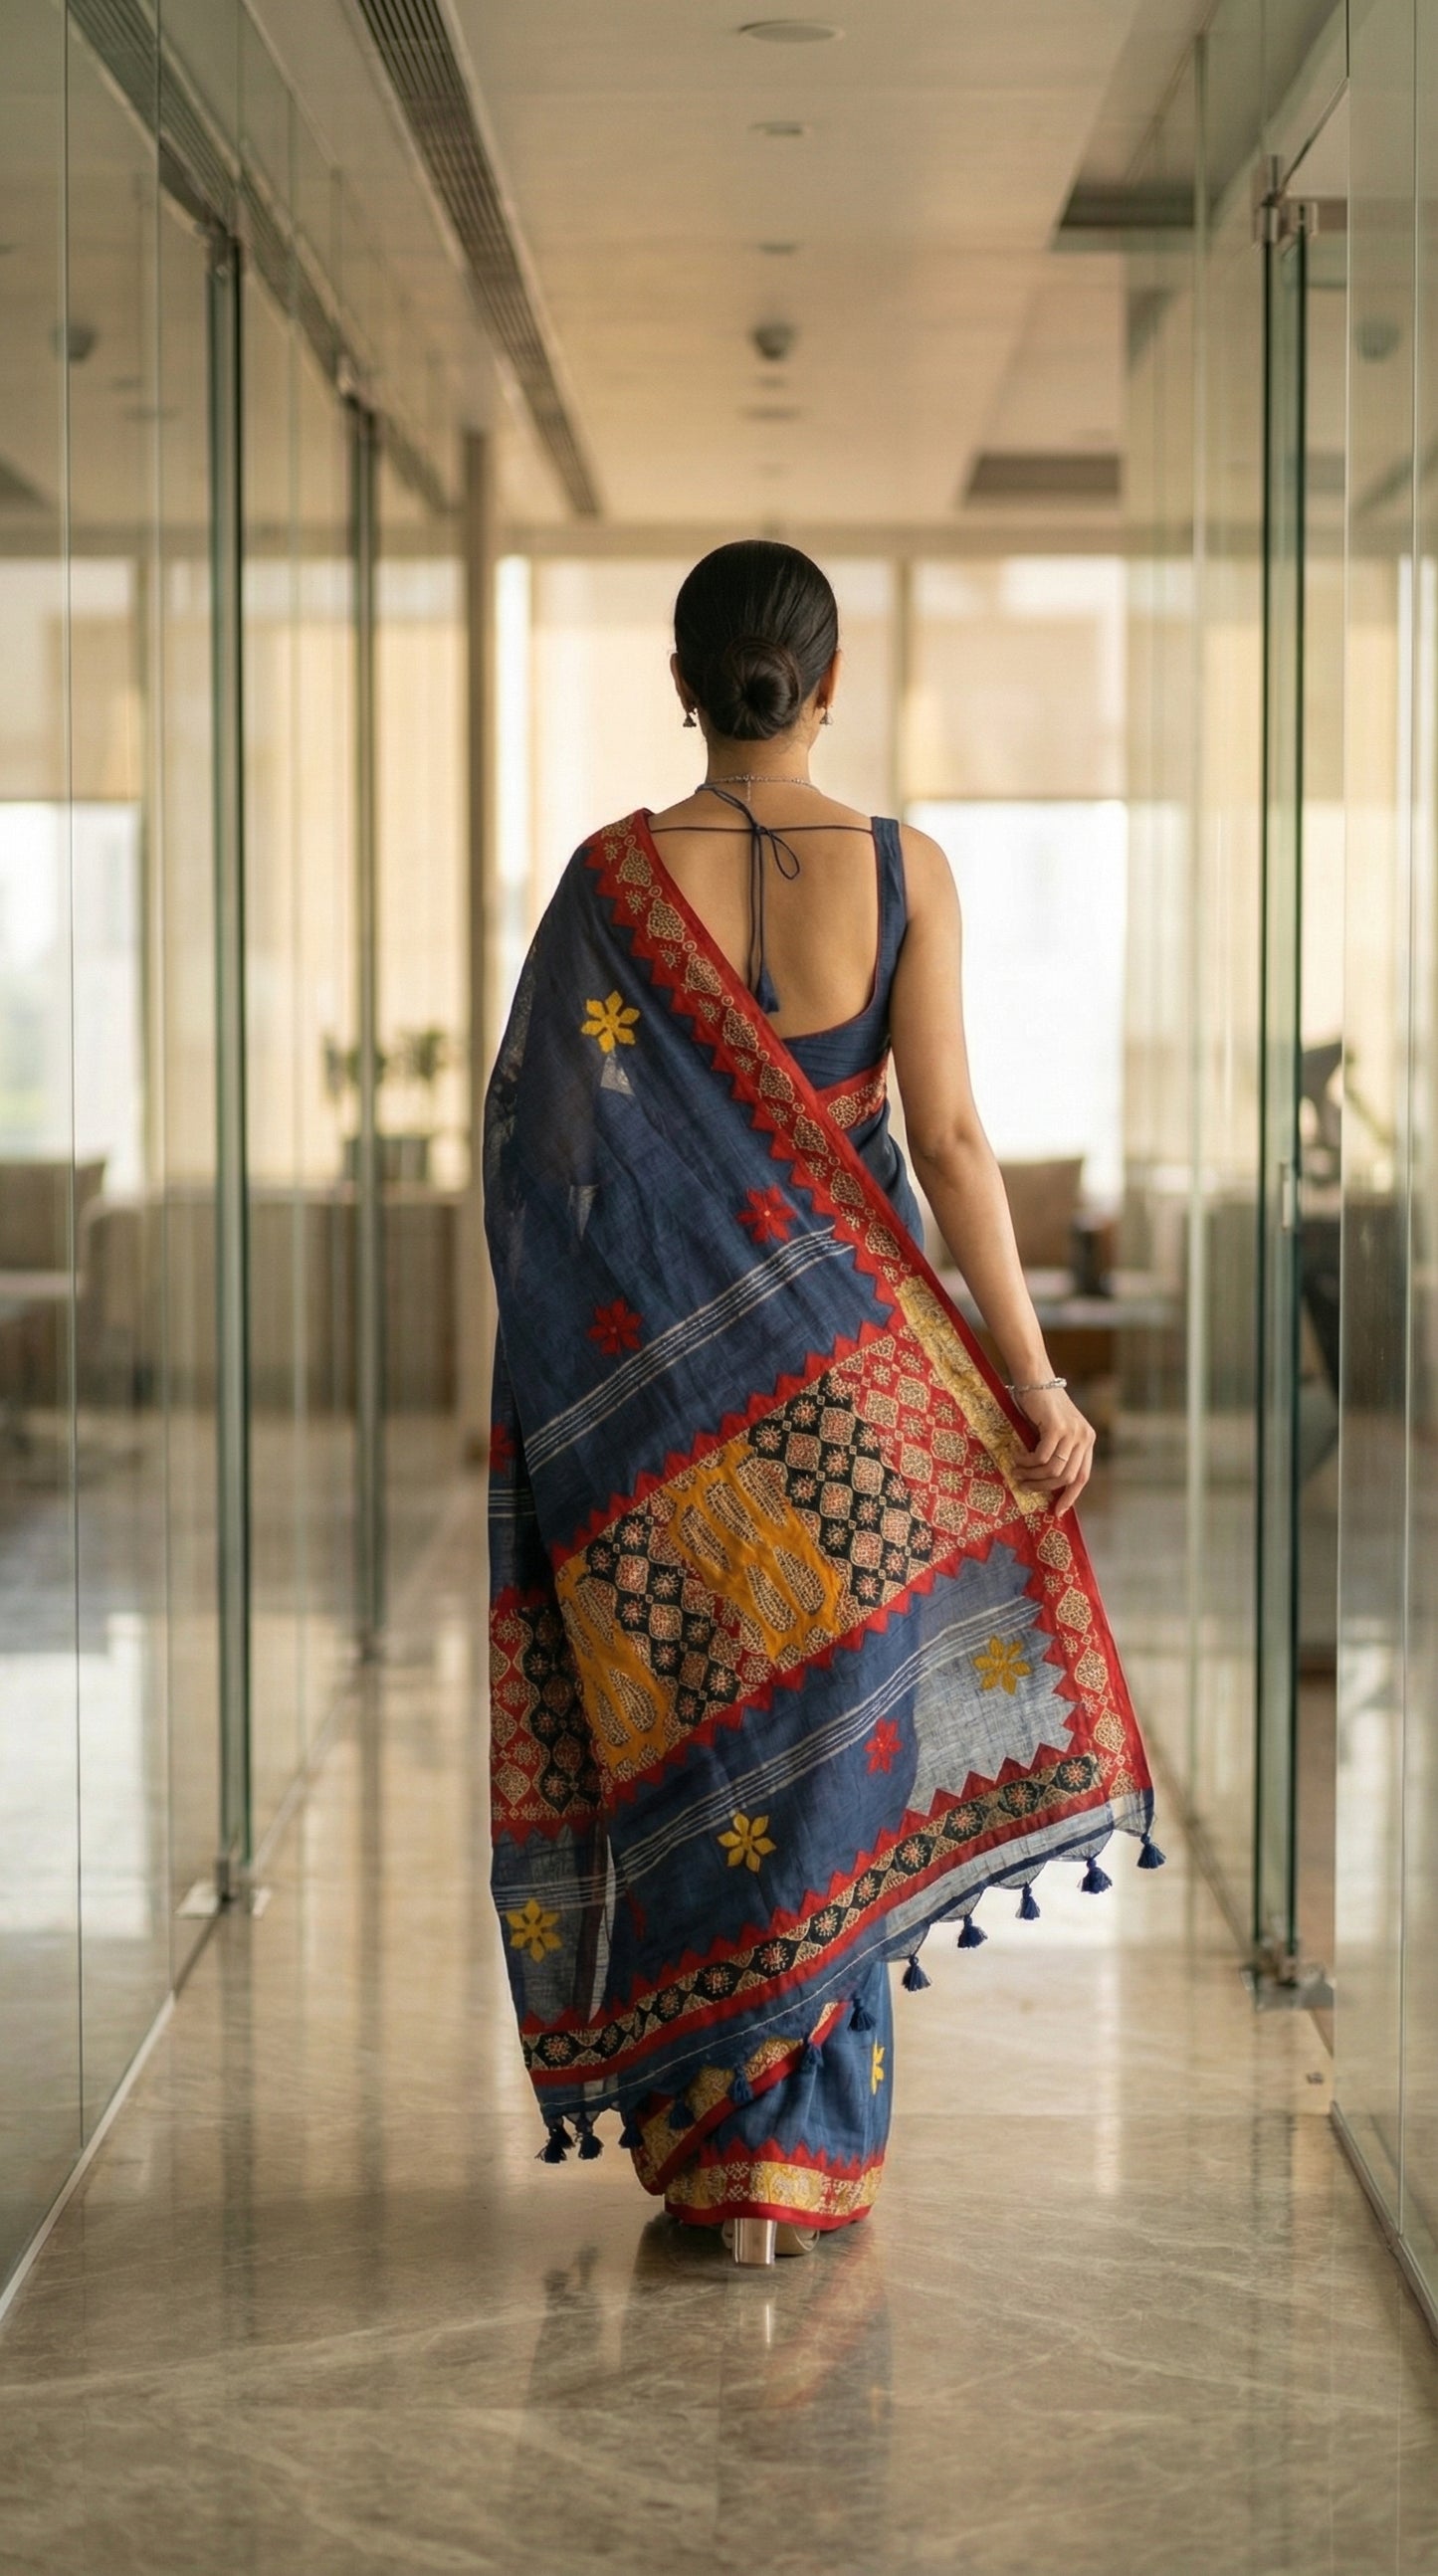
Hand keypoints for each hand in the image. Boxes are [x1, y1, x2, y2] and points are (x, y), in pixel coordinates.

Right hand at [1009, 1384, 1094, 1516]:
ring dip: (1032, 1475)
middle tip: (1024, 1487)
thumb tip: (1044, 1483)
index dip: (1069, 1496)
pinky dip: (1027, 1461)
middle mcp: (1085, 1437)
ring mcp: (1073, 1432)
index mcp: (1087, 1439)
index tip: (1056, 1511)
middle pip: (1067, 1477)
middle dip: (1044, 1488)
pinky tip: (1016, 1455)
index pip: (1083, 1476)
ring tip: (1017, 1471)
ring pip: (1054, 1470)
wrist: (1034, 1376)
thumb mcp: (1053, 1431)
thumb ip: (1056, 1451)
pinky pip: (1042, 1458)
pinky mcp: (1058, 1428)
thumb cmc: (1039, 1404)